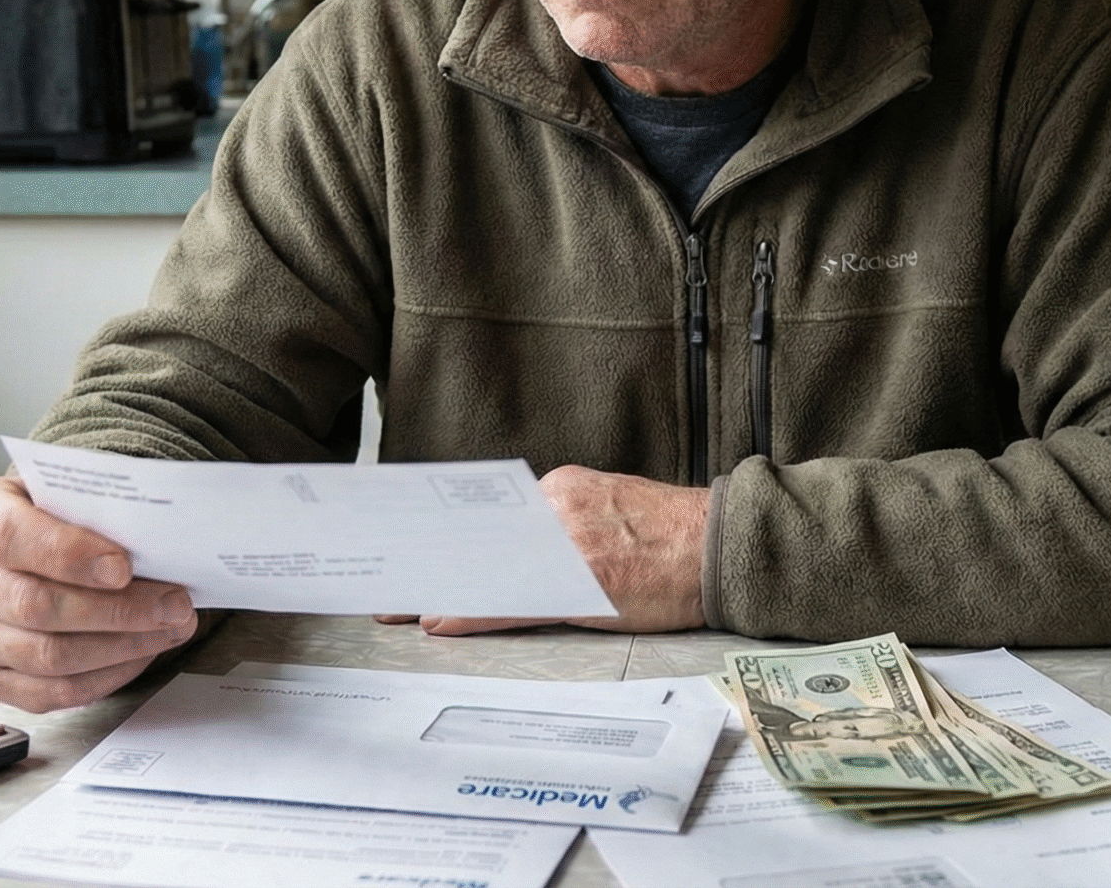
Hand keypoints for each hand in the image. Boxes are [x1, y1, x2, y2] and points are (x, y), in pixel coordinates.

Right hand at [0, 474, 200, 712]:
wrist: (22, 546)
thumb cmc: (51, 517)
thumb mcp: (62, 492)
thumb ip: (95, 511)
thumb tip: (158, 544)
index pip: (9, 537)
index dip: (68, 554)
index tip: (123, 566)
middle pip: (33, 605)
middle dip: (115, 610)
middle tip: (173, 603)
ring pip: (46, 656)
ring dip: (120, 647)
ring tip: (169, 628)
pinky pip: (48, 693)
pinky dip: (104, 678)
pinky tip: (140, 654)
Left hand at [376, 465, 708, 636]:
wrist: (723, 546)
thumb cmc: (673, 538)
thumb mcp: (608, 509)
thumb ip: (561, 522)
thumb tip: (513, 548)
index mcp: (563, 487)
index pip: (491, 511)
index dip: (445, 533)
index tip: (410, 544)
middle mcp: (559, 506)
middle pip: (481, 536)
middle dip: (430, 559)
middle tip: (386, 580)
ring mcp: (570, 543)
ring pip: (488, 567)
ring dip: (439, 589)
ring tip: (398, 605)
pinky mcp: (584, 583)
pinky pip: (513, 600)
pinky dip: (471, 612)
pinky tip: (441, 622)